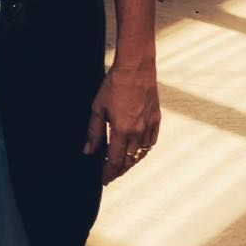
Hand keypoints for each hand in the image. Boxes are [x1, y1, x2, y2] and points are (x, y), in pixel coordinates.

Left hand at [83, 62, 160, 183]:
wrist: (136, 67)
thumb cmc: (115, 84)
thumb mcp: (98, 107)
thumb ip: (93, 132)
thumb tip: (88, 151)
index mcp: (121, 130)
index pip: (114, 160)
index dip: (108, 172)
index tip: (104, 179)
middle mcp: (137, 132)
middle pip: (129, 160)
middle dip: (119, 170)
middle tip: (111, 174)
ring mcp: (149, 126)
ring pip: (141, 153)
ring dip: (131, 161)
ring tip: (123, 164)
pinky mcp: (156, 118)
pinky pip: (151, 141)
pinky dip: (144, 149)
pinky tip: (138, 149)